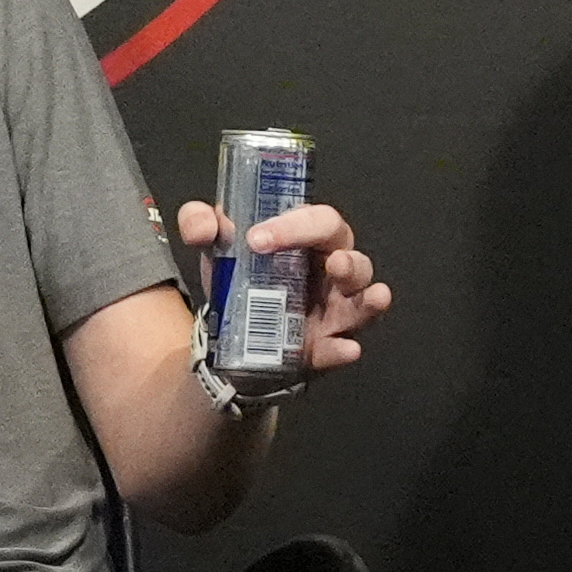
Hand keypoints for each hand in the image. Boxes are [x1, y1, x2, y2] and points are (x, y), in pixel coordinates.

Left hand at [176, 201, 390, 372]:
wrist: (225, 332)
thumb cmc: (238, 276)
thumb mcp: (214, 245)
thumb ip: (199, 222)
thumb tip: (202, 226)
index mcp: (307, 240)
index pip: (318, 221)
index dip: (296, 226)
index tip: (257, 238)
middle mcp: (328, 272)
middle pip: (353, 259)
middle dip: (349, 260)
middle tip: (333, 262)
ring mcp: (330, 312)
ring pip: (360, 303)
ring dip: (366, 301)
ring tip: (372, 296)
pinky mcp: (320, 348)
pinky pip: (337, 350)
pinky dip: (341, 350)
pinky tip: (344, 348)